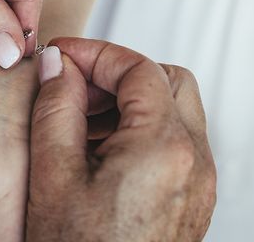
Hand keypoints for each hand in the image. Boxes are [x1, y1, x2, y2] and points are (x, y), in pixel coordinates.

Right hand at [27, 38, 216, 240]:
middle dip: (121, 71)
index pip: (139, 68)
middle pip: (169, 81)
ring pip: (176, 110)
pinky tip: (102, 148)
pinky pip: (177, 142)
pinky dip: (143, 128)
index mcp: (164, 147)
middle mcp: (195, 161)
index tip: (64, 56)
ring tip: (84, 117)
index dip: (97, 53)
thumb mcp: (53, 175)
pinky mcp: (194, 199)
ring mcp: (200, 182)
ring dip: (132, 100)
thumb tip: (60, 65)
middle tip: (79, 82)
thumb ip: (57, 108)